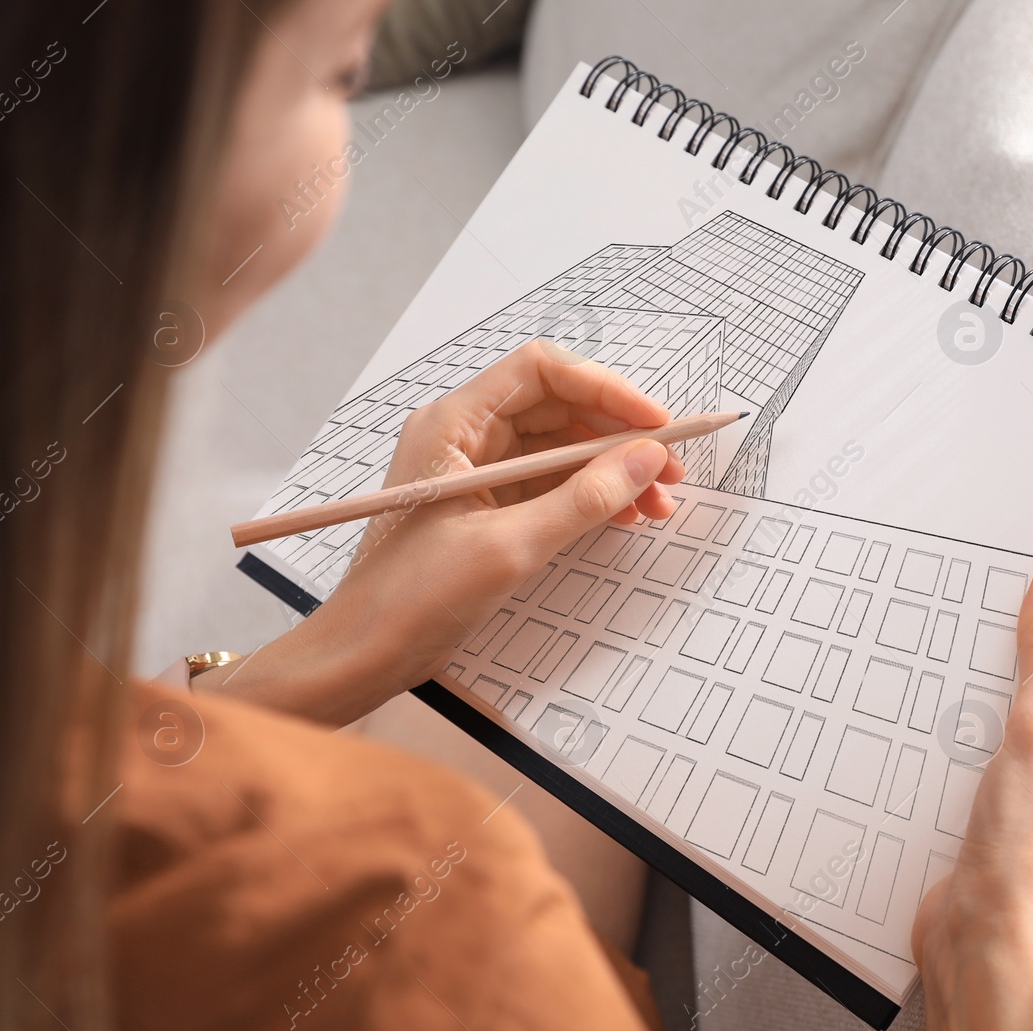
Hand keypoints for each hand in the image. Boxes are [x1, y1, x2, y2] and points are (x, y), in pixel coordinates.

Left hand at [197, 340, 685, 723]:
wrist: (363, 655)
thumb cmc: (411, 599)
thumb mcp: (509, 547)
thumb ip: (583, 499)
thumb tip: (645, 460)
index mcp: (453, 424)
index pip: (542, 373)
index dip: (605, 390)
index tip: (655, 424)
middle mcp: (464, 436)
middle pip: (558, 407)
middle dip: (619, 435)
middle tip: (668, 470)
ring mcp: (476, 470)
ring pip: (560, 447)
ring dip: (612, 469)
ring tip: (656, 504)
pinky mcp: (486, 505)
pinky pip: (550, 482)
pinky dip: (590, 495)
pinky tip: (623, 516)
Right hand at [912, 559, 1032, 1030]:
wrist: (981, 950)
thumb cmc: (1031, 862)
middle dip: (1029, 672)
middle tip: (992, 631)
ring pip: (1032, 731)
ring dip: (996, 709)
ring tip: (965, 685)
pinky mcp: (1023, 827)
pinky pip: (1004, 763)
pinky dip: (976, 744)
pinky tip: (946, 729)